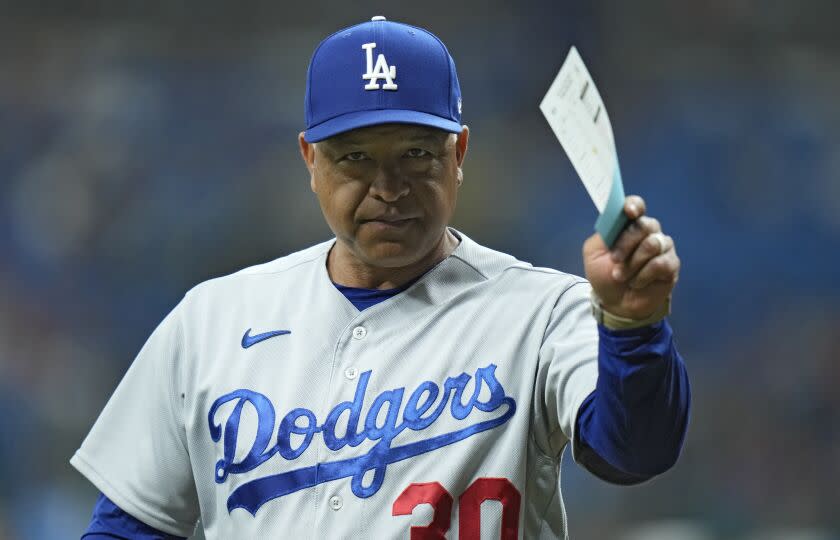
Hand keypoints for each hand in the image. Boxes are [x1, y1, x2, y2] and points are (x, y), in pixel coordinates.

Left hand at [583, 195, 679, 319]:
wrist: (616, 303)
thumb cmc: (605, 275)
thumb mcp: (593, 254)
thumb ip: (603, 235)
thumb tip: (614, 221)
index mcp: (628, 225)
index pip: (636, 206)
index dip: (634, 205)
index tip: (629, 212)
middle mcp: (648, 232)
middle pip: (645, 225)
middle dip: (626, 243)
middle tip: (615, 260)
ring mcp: (662, 247)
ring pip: (652, 244)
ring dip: (633, 263)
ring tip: (621, 276)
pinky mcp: (671, 264)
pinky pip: (661, 263)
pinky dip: (644, 275)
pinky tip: (637, 283)